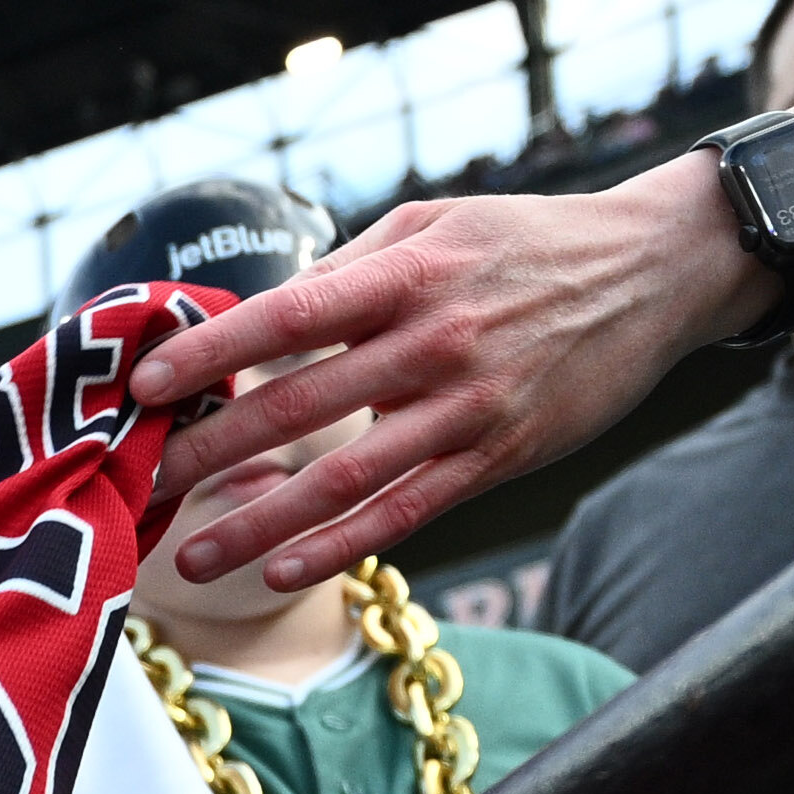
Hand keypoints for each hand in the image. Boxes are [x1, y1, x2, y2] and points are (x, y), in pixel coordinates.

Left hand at [131, 161, 763, 593]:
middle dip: (209, 450)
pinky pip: (407, 513)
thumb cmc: (528, 242)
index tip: (148, 387)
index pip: (288, 317)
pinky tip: (282, 570)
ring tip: (191, 554)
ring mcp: (468, 409)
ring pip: (345, 478)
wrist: (654, 271)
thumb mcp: (437, 223)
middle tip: (139, 482)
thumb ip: (350, 267)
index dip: (213, 355)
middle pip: (300, 406)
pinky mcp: (498, 457)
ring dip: (259, 523)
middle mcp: (434, 343)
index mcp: (407, 274)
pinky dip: (341, 547)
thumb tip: (263, 312)